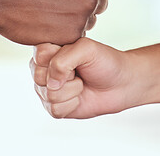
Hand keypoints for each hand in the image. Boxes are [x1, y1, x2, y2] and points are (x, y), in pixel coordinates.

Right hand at [0, 0, 109, 44]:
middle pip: (99, 3)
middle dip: (84, 4)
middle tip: (60, 2)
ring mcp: (83, 17)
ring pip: (89, 21)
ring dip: (75, 20)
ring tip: (50, 13)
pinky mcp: (72, 36)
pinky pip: (76, 36)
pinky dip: (64, 34)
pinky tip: (47, 24)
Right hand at [30, 38, 146, 118]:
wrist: (120, 84)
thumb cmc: (104, 62)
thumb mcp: (86, 49)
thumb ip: (63, 59)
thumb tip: (50, 83)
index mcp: (49, 49)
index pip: (40, 54)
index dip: (58, 57)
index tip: (74, 56)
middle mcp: (44, 68)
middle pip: (39, 76)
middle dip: (66, 76)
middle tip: (78, 71)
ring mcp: (47, 89)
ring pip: (48, 94)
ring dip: (72, 90)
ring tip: (81, 83)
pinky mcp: (54, 107)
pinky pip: (55, 110)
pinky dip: (72, 104)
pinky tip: (80, 96)